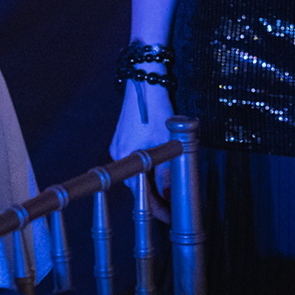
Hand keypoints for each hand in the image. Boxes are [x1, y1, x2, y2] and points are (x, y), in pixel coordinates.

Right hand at [109, 76, 174, 216]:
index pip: (143, 195)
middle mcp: (119, 154)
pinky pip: (136, 159)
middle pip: (139, 185)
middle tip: (175, 205)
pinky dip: (148, 167)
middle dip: (157, 196)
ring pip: (138, 172)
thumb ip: (169, 173)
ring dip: (153, 181)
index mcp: (128, 158)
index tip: (171, 218)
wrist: (145, 77)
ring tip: (170, 187)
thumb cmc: (157, 107)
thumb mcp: (169, 142)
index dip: (159, 209)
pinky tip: (159, 166)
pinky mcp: (123, 136)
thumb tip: (170, 199)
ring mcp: (120, 144)